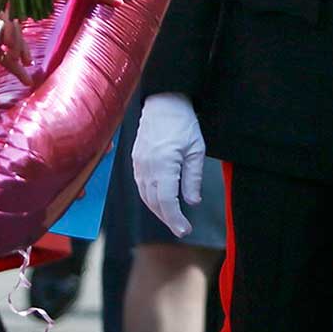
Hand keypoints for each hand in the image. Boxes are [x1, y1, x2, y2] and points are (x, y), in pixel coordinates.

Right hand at [132, 92, 204, 237]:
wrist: (163, 101)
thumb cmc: (182, 122)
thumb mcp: (196, 150)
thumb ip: (192, 178)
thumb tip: (191, 201)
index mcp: (163, 165)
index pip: (166, 201)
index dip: (175, 219)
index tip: (184, 230)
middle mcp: (146, 167)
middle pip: (153, 202)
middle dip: (167, 218)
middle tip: (181, 228)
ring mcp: (138, 164)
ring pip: (145, 196)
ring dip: (157, 210)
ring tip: (172, 218)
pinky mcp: (136, 160)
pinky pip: (140, 185)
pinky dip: (150, 197)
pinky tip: (159, 201)